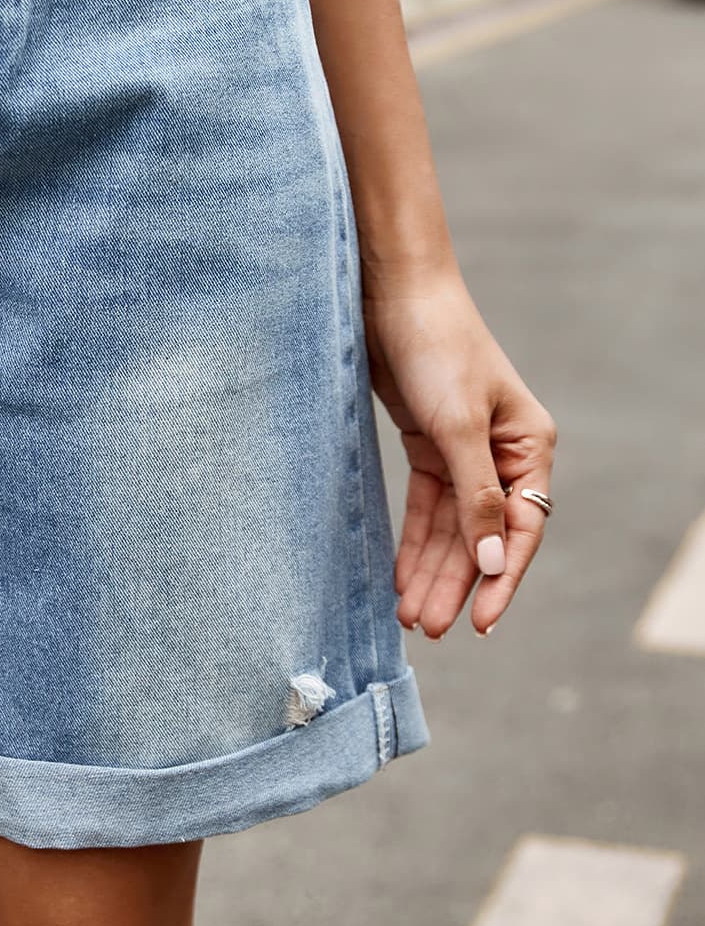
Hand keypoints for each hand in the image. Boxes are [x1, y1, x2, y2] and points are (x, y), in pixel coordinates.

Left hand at [363, 272, 556, 639]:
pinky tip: (400, 576)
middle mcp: (503, 455)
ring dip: (433, 570)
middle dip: (456, 584)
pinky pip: (426, 507)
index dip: (501, 580)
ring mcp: (465, 452)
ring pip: (452, 527)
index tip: (478, 623)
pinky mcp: (428, 445)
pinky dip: (414, 540)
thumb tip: (493, 560)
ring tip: (411, 616)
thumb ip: (475, 494)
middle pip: (482, 536)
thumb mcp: (457, 425)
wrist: (394, 296)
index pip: (521, 530)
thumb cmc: (437, 348)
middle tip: (428, 629)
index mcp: (530, 448)